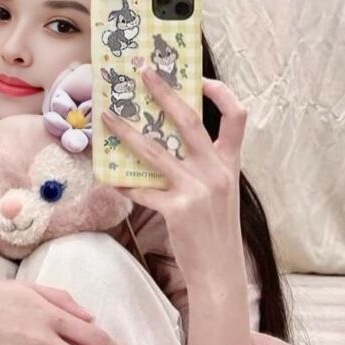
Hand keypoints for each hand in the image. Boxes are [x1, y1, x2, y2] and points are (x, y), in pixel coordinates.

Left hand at [102, 68, 248, 292]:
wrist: (220, 273)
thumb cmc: (215, 228)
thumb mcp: (221, 191)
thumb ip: (203, 164)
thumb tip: (166, 138)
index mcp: (229, 162)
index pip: (238, 117)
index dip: (221, 93)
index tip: (199, 78)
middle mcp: (216, 171)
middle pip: (189, 120)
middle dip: (164, 92)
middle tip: (143, 71)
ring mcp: (197, 189)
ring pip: (155, 150)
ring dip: (127, 131)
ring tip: (106, 116)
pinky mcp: (177, 209)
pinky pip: (142, 189)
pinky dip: (124, 183)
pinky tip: (110, 178)